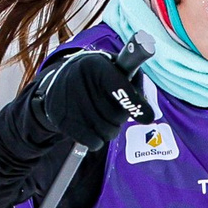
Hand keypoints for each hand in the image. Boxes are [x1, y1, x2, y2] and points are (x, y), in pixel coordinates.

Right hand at [36, 49, 151, 148]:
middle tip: (113, 107)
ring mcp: (68, 102)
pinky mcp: (60, 120)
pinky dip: (97, 140)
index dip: (134, 103)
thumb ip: (133, 84)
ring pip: (107, 131)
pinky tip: (93, 128)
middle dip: (122, 116)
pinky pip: (93, 142)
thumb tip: (148, 113)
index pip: (118, 88)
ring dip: (111, 128)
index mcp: (96, 64)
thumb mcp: (114, 68)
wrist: (59, 82)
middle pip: (116, 115)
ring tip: (103, 116)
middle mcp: (79, 80)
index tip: (148, 117)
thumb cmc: (97, 76)